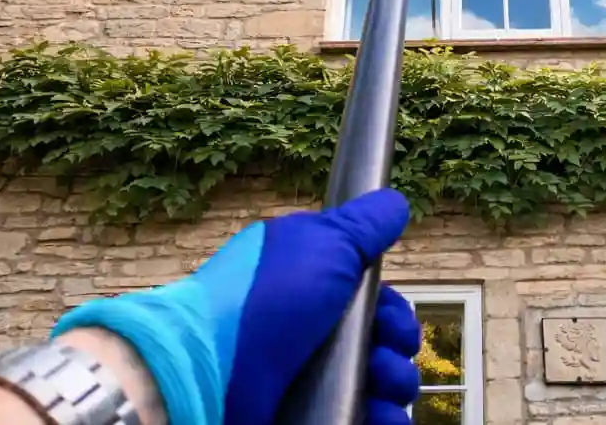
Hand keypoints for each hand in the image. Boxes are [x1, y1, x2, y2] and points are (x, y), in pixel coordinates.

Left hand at [51, 189, 419, 424]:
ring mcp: (310, 378)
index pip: (374, 300)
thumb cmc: (264, 299)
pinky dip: (383, 418)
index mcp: (315, 286)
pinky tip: (380, 413)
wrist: (206, 370)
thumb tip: (394, 203)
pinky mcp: (310, 413)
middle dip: (399, 343)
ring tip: (377, 380)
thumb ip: (365, 224)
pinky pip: (366, 418)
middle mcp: (315, 332)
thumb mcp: (324, 242)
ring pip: (382, 382)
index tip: (389, 311)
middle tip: (383, 349)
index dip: (392, 306)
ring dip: (396, 382)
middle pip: (385, 341)